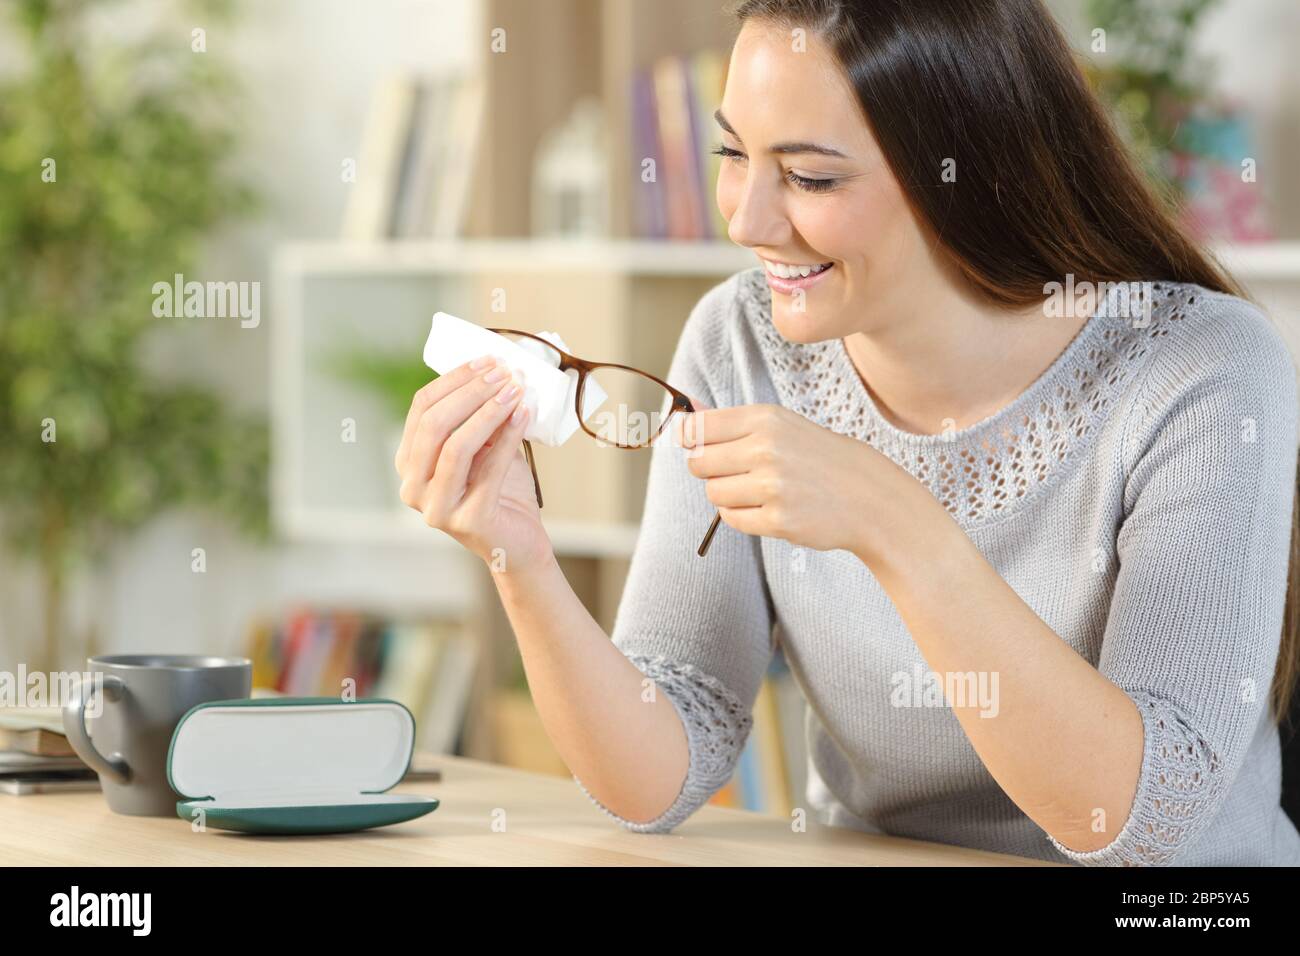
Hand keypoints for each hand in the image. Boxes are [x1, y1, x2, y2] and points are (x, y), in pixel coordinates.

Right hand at [395, 356, 552, 570]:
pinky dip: (509, 435)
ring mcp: (436, 507)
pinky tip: (525, 413)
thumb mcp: (486, 447)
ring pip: (456, 445)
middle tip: (504, 372)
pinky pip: (489, 468)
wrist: (520, 544)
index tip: (488, 360)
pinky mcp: (468, 521)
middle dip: (471, 391)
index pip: (422, 408)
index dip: (455, 379)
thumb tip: (496, 371)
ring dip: (489, 410)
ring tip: (516, 389)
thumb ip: (481, 416)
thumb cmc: (502, 492)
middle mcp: (412, 487)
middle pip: (434, 424)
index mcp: (409, 463)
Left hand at [680, 403, 931, 561]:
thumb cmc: (817, 456)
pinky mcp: (778, 520)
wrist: (867, 494)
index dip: (691, 439)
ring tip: (757, 490)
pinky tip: (766, 507)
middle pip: (698, 463)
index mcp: (765, 419)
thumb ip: (730, 421)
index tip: (699, 445)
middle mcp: (766, 449)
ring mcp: (772, 486)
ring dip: (727, 495)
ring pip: (713, 493)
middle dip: (709, 470)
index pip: (697, 427)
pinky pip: (731, 519)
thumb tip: (685, 412)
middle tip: (736, 471)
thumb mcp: (780, 425)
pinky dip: (741, 516)